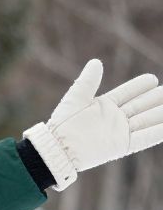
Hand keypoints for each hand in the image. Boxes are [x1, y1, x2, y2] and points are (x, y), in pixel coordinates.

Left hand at [23, 59, 162, 190]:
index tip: (152, 79)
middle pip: (141, 106)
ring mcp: (120, 132)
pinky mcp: (122, 146)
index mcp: (104, 106)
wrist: (58, 148)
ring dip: (160, 113)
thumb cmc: (63, 124)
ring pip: (147, 120)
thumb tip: (96, 62)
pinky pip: (145, 138)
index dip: (139, 86)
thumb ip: (87, 81)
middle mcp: (115, 119)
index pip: (127, 93)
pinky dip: (158, 131)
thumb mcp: (75, 99)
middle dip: (156, 98)